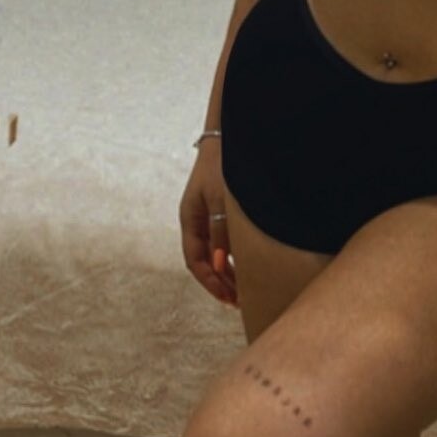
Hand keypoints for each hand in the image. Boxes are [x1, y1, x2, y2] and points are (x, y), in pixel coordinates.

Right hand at [179, 145, 238, 308]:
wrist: (231, 136)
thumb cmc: (224, 165)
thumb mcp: (221, 200)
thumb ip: (220, 231)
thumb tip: (217, 264)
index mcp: (189, 218)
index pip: (194, 260)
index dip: (209, 281)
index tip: (227, 297)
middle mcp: (197, 219)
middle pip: (204, 259)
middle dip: (220, 281)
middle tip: (239, 300)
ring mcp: (209, 214)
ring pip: (215, 251)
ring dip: (227, 270)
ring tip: (244, 289)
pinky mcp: (223, 208)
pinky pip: (225, 239)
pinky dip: (234, 253)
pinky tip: (247, 263)